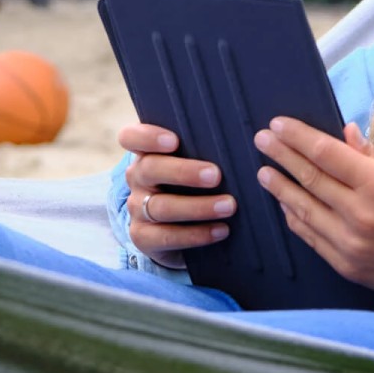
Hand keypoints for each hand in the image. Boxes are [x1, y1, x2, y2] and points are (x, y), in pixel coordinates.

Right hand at [118, 121, 235, 269]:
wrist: (177, 228)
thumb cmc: (193, 182)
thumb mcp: (193, 161)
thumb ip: (205, 147)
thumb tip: (243, 136)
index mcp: (145, 152)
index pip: (131, 137)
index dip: (147, 137)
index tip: (174, 140)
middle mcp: (137, 177)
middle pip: (150, 169)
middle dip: (183, 172)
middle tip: (216, 175)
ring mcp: (137, 208)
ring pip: (161, 206)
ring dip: (198, 207)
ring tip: (228, 206)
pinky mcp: (143, 236)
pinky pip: (166, 237)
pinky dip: (196, 234)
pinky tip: (221, 230)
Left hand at [253, 116, 373, 300]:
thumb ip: (373, 152)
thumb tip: (343, 133)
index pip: (326, 154)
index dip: (298, 137)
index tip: (277, 125)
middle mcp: (361, 215)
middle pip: (309, 179)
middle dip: (281, 156)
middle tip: (260, 140)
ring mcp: (352, 245)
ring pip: (304, 211)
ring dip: (280, 189)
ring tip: (264, 172)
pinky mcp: (349, 266)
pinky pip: (312, 238)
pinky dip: (296, 219)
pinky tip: (286, 206)